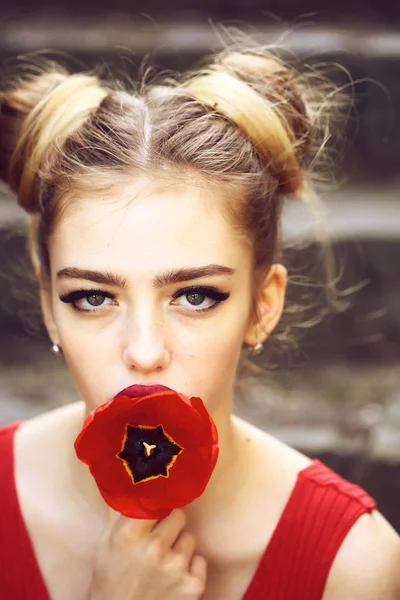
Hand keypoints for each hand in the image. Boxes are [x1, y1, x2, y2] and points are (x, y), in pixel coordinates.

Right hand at [88, 508, 206, 599]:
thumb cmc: (110, 579)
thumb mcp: (106, 542)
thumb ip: (120, 510)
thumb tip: (131, 479)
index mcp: (130, 534)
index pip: (158, 501)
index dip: (157, 506)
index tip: (156, 510)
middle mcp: (154, 548)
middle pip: (178, 516)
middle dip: (170, 526)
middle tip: (158, 540)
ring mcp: (176, 568)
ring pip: (189, 538)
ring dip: (179, 548)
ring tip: (164, 563)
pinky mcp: (193, 586)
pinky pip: (200, 561)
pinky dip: (191, 569)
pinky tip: (174, 578)